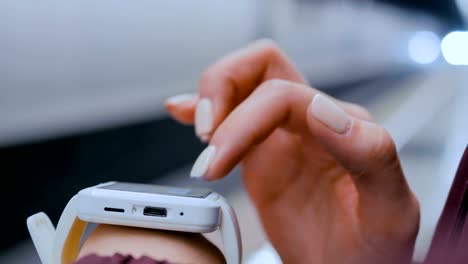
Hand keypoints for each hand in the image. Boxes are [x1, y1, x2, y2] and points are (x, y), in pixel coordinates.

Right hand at [165, 40, 419, 263]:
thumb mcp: (391, 209)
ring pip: (242, 85)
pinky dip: (202, 109)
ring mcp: (283, 138)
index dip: (245, 117)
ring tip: (201, 138)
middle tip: (208, 136)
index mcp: (343, 128)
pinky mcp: (262, 157)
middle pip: (261, 68)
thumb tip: (323, 110)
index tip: (221, 155)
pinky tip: (185, 112)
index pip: (283, 96)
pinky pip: (230, 119)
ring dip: (210, 101)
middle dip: (222, 89)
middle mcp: (311, 124)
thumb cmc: (375, 247)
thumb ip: (370, 155)